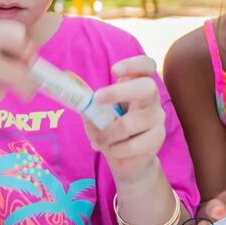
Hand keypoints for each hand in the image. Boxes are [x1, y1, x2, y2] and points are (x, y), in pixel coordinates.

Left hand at [89, 56, 166, 183]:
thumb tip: (67, 75)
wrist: (130, 160)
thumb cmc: (113, 130)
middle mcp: (152, 100)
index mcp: (139, 86)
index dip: (134, 64)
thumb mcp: (98, 111)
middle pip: (147, 87)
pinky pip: (133, 145)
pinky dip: (117, 149)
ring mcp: (157, 119)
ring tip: (100, 140)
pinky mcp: (158, 138)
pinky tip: (116, 150)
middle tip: (97, 99)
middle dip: (119, 92)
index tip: (114, 71)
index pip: (147, 66)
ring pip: (130, 123)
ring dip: (108, 134)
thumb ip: (86, 95)